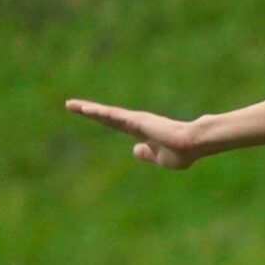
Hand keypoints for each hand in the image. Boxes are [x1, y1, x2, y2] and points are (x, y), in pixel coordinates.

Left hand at [66, 100, 199, 169]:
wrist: (193, 144)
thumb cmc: (183, 152)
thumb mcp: (161, 159)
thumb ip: (147, 154)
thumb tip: (135, 150)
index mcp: (141, 132)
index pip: (116, 124)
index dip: (102, 119)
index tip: (88, 113)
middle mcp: (136, 123)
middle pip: (107, 116)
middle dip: (89, 111)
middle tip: (71, 105)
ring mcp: (136, 120)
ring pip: (108, 115)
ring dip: (89, 110)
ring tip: (71, 105)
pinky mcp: (137, 120)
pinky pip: (114, 116)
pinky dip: (100, 112)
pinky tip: (86, 110)